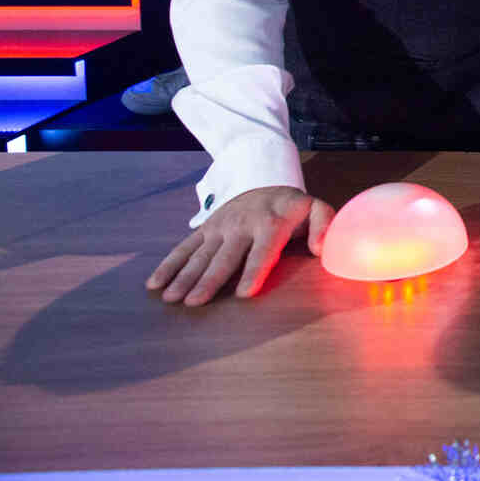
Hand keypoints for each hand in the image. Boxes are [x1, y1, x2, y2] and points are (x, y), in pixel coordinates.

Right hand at [147, 186, 333, 305]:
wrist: (263, 178)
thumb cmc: (292, 206)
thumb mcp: (315, 208)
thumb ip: (324, 225)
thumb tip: (320, 249)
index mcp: (271, 223)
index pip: (263, 250)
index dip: (254, 271)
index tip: (245, 294)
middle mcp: (242, 225)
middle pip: (225, 256)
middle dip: (209, 280)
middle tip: (195, 302)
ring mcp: (220, 227)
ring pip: (201, 254)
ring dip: (184, 276)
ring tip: (172, 298)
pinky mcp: (205, 229)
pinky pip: (184, 247)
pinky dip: (169, 264)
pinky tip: (155, 283)